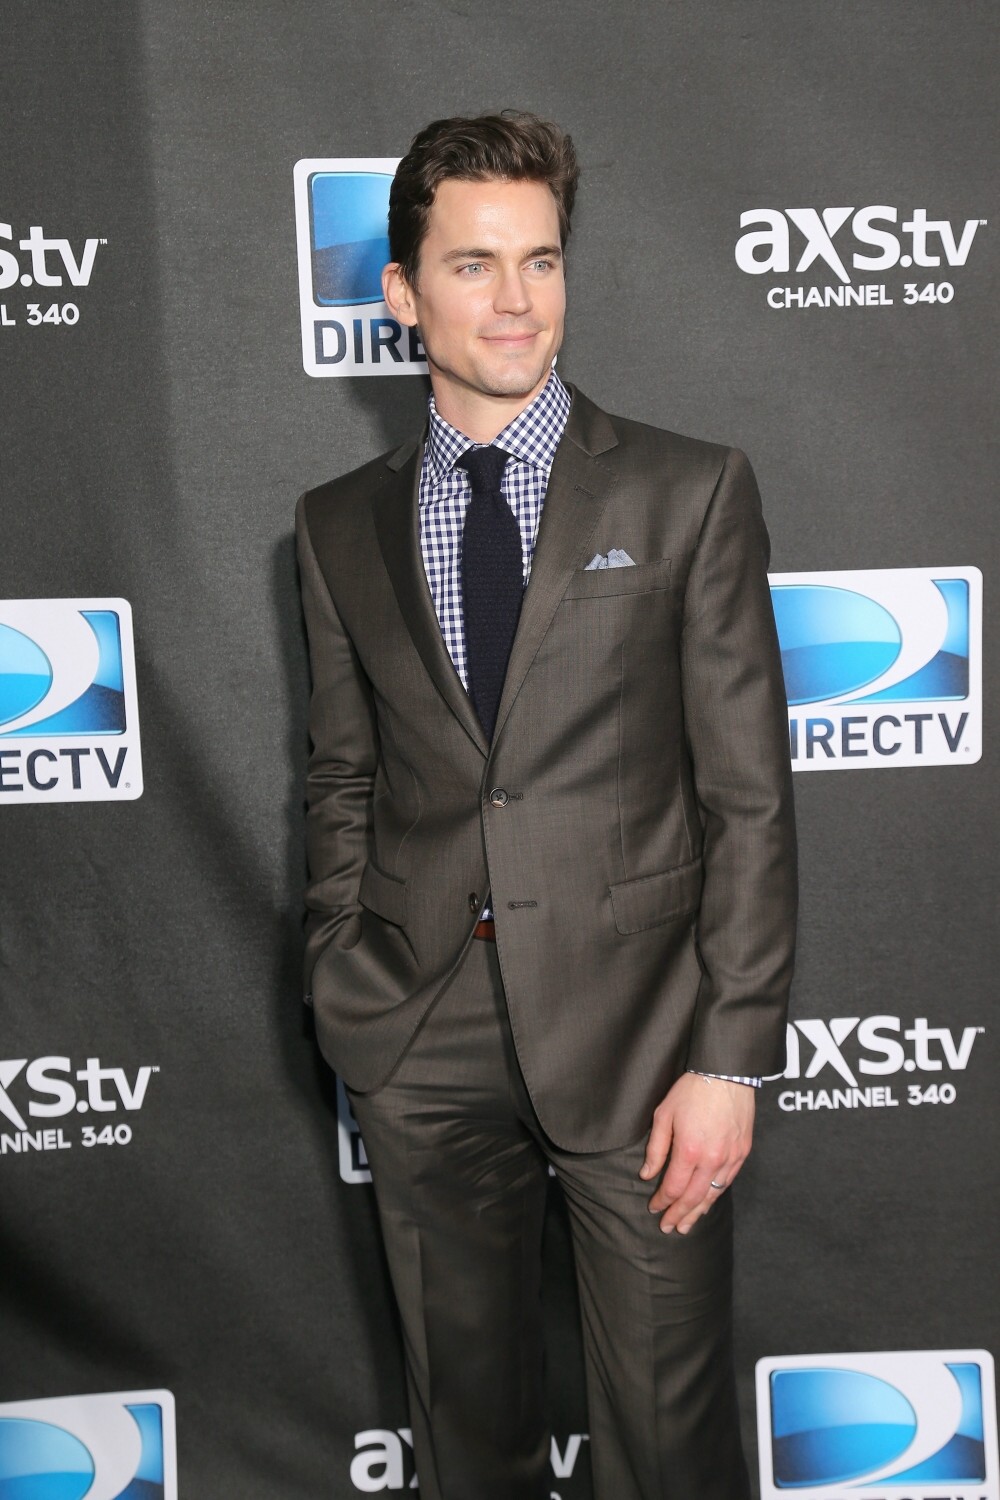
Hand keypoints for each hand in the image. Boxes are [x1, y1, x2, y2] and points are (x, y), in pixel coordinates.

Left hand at [639, 1072, 754, 1233]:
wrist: (726, 1073)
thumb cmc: (691, 1091)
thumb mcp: (664, 1115)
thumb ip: (656, 1149)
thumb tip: (647, 1175)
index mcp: (689, 1150)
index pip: (673, 1188)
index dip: (662, 1202)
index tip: (653, 1208)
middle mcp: (712, 1159)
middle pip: (693, 1198)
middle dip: (679, 1215)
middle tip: (668, 1228)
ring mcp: (730, 1158)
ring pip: (713, 1194)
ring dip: (698, 1212)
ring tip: (687, 1225)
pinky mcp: (742, 1152)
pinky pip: (727, 1182)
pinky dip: (715, 1196)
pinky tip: (707, 1202)